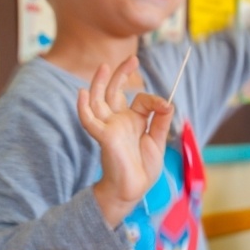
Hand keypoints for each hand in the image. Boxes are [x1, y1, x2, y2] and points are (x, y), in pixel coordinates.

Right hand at [77, 55, 173, 226]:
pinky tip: (82, 94)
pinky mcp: (103, 137)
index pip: (140, 100)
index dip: (154, 100)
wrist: (132, 190)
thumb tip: (168, 102)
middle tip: (132, 59)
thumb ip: (160, 121)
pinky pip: (89, 120)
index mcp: (131, 121)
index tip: (166, 107)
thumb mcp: (157, 141)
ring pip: (98, 101)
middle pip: (113, 92)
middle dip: (121, 75)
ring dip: (98, 84)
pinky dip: (84, 107)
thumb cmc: (142, 169)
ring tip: (103, 67)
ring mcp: (109, 128)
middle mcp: (117, 121)